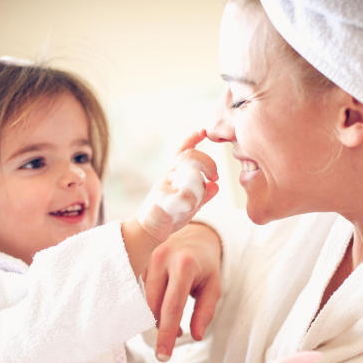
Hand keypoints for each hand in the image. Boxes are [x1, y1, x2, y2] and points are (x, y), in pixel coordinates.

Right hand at [136, 130, 218, 244]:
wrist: (146, 232)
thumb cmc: (168, 217)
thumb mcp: (190, 205)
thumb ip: (203, 195)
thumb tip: (216, 186)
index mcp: (174, 176)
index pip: (182, 152)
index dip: (191, 140)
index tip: (202, 131)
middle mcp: (168, 177)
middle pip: (189, 157)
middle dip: (207, 163)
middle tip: (215, 176)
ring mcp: (163, 188)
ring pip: (188, 176)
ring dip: (198, 186)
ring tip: (196, 200)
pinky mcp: (160, 202)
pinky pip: (180, 197)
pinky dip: (188, 201)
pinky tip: (187, 208)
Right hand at [144, 222, 221, 360]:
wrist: (194, 235)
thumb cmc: (206, 265)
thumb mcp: (213, 287)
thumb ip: (205, 312)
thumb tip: (196, 336)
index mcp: (183, 265)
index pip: (172, 307)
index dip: (167, 334)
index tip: (163, 355)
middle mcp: (161, 258)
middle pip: (153, 306)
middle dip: (161, 328)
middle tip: (173, 342)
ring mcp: (147, 258)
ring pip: (145, 300)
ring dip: (158, 317)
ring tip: (175, 322)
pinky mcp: (140, 262)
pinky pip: (142, 291)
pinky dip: (152, 305)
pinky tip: (165, 306)